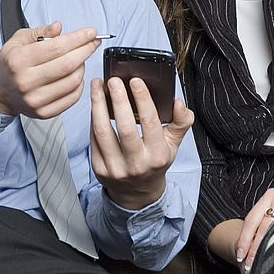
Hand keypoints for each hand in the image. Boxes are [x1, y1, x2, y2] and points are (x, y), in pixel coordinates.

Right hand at [0, 22, 99, 118]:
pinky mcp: (44, 112)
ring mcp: (35, 100)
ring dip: (83, 66)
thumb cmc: (12, 62)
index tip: (91, 32)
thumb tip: (59, 28)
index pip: (56, 47)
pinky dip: (80, 83)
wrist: (0, 90)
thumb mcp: (19, 40)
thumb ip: (40, 31)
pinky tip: (75, 74)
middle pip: (68, 64)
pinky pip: (72, 97)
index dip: (78, 38)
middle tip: (93, 42)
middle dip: (86, 50)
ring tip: (80, 58)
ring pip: (73, 81)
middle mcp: (26, 82)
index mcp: (18, 61)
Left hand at [89, 76, 193, 209]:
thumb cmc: (154, 161)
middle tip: (113, 80)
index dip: (142, 100)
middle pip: (125, 128)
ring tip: (96, 86)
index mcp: (157, 155)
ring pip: (103, 132)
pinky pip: (93, 139)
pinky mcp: (99, 169)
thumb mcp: (173, 144)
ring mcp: (116, 168)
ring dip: (98, 105)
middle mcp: (137, 164)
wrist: (136, 192)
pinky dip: (93, 119)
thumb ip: (180, 122)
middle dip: (118, 100)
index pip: (151, 123)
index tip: (135, 80)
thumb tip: (179, 103)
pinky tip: (94, 104)